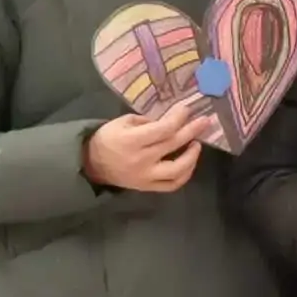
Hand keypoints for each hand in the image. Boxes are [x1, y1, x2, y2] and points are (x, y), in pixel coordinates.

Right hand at [83, 101, 211, 192]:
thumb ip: (146, 122)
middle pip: (173, 144)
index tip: (187, 109)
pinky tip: (190, 163)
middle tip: (205, 121)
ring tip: (197, 144)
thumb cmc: (107, 139)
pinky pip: (172, 185)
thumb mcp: (121, 122)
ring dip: (192, 156)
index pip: (163, 129)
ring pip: (177, 170)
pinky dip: (185, 175)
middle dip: (192, 130)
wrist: (91, 164)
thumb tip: (169, 122)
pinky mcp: (147, 187)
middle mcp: (141, 159)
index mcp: (131, 140)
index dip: (178, 118)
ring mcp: (145, 176)